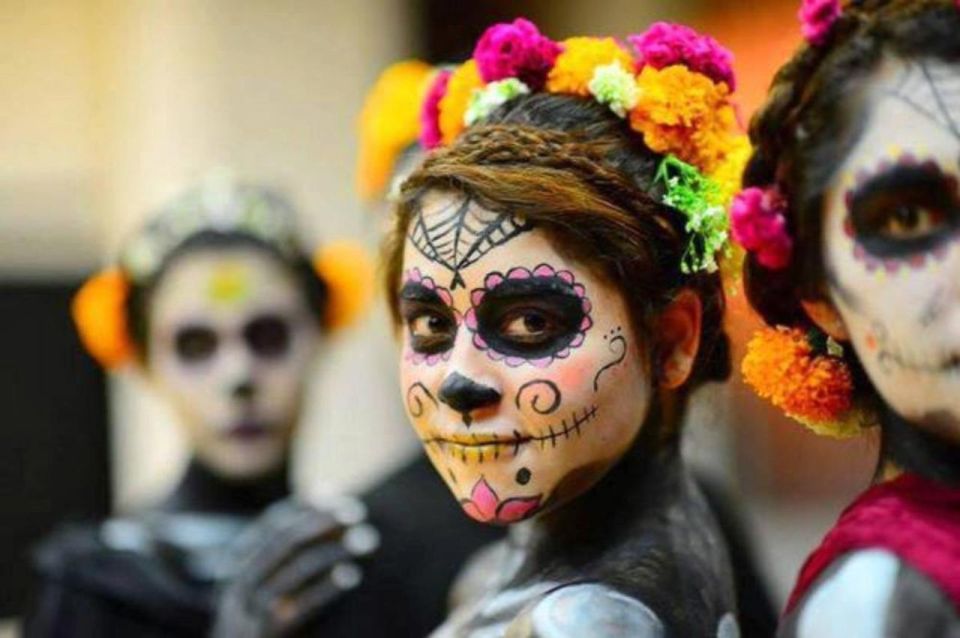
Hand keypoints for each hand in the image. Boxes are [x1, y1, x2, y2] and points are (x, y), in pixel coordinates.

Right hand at [211, 497, 378, 637]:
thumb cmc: (266, 620)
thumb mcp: (274, 580)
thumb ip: (297, 541)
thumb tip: (325, 488)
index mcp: (238, 566)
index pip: (272, 523)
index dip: (307, 507)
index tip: (342, 500)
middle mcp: (238, 584)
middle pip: (283, 542)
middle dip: (323, 523)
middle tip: (358, 513)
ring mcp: (249, 612)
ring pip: (293, 571)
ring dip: (333, 551)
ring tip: (366, 541)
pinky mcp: (266, 635)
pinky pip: (299, 607)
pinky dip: (326, 588)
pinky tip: (352, 575)